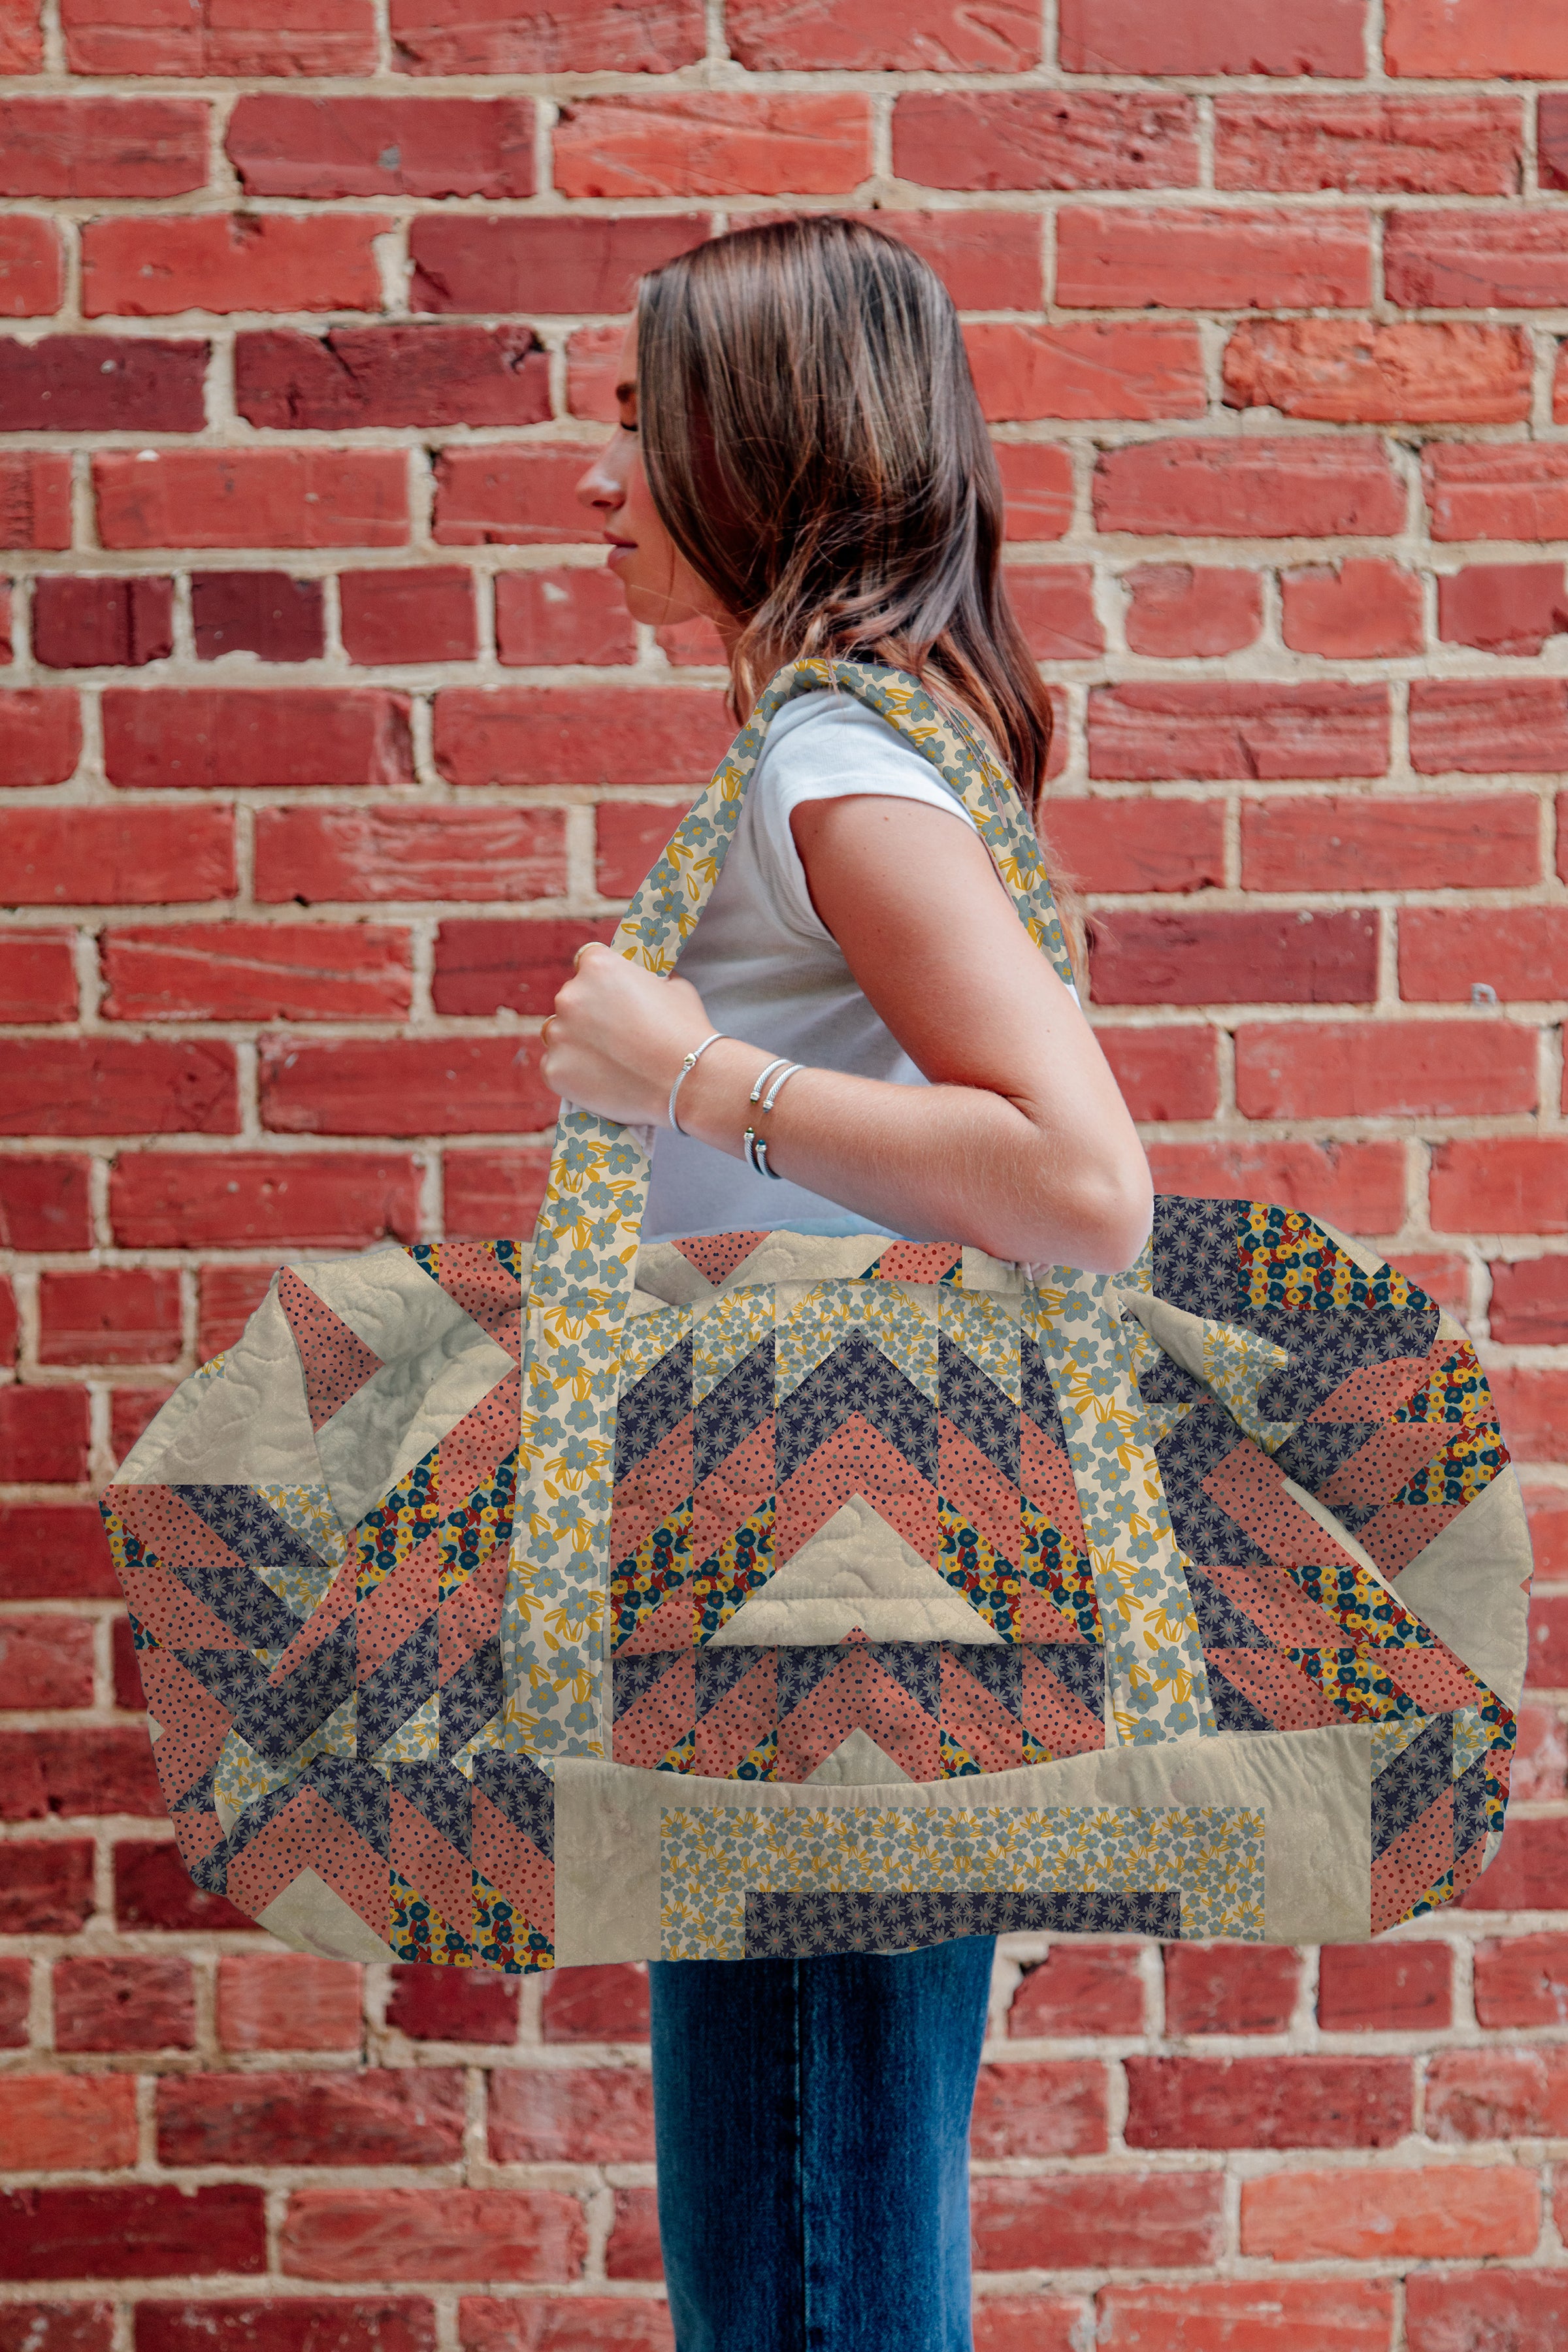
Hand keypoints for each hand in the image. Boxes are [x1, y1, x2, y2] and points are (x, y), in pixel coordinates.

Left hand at [539, 943, 714, 1126]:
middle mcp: (570, 996)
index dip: (600, 981)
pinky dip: (572, 1073)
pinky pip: (555, 1067)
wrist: (687, 1080)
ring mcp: (559, 1034)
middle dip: (587, 1014)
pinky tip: (600, 1079)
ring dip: (575, 1042)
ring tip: (608, 1060)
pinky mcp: (554, 1070)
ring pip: (558, 1033)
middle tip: (616, 1035)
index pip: (587, 963)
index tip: (611, 996)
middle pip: (570, 1000)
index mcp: (597, 967)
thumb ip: (647, 979)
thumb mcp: (673, 987)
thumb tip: (644, 981)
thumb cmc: (685, 1031)